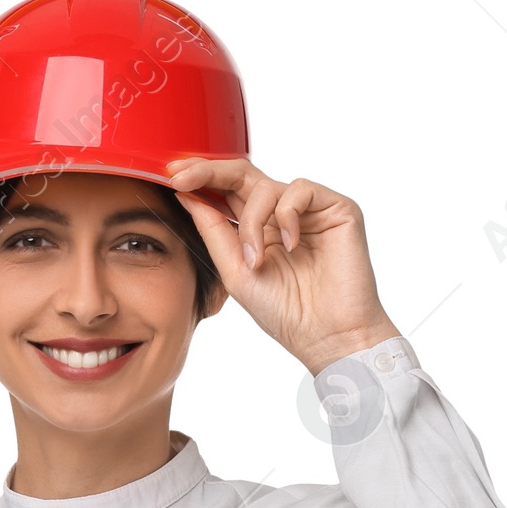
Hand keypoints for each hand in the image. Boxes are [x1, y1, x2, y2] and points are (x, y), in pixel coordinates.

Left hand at [168, 159, 398, 375]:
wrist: (327, 336)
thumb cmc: (286, 312)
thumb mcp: (235, 272)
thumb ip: (213, 232)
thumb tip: (186, 195)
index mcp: (257, 229)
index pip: (226, 192)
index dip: (200, 179)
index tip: (170, 174)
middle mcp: (282, 214)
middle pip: (242, 174)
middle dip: (209, 171)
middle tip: (181, 176)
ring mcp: (309, 210)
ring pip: (266, 186)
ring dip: (251, 221)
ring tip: (255, 260)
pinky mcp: (336, 208)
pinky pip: (299, 190)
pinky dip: (286, 216)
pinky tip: (290, 246)